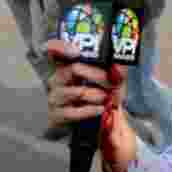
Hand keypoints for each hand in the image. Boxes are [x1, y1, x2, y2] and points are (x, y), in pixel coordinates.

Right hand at [46, 39, 135, 171]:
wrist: (100, 125)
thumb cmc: (102, 98)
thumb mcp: (112, 81)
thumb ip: (116, 70)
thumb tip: (118, 65)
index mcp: (68, 66)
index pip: (53, 50)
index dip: (60, 47)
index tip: (76, 51)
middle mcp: (57, 79)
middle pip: (73, 69)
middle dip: (96, 75)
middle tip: (111, 82)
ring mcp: (55, 97)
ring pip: (76, 91)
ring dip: (97, 95)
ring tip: (107, 98)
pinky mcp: (56, 115)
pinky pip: (73, 111)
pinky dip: (90, 110)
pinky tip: (101, 109)